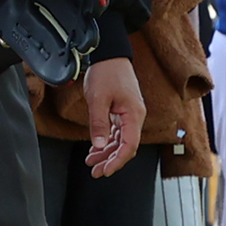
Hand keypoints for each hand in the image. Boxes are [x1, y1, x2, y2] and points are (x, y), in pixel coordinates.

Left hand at [81, 56, 144, 178]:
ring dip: (106, 152)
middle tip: (95, 171)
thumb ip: (98, 123)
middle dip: (110, 160)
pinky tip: (96, 149)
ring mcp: (128, 114)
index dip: (118, 161)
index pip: (129, 146)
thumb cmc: (106, 72)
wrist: (109, 54)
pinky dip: (106, 141)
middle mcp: (134, 117)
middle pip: (125, 146)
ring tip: (91, 162)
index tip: (106, 170)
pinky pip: (116, 131)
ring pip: (120, 140)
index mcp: (133, 115)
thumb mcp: (98, 99)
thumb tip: (98, 144)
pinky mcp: (121, 111)